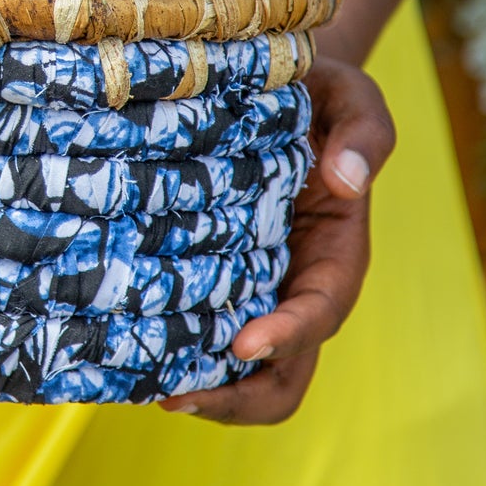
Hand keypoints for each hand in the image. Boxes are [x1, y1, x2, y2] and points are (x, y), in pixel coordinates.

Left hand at [160, 56, 395, 425]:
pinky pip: (191, 336)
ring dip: (197, 390)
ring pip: (234, 375)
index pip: (321, 313)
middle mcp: (294, 288)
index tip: (243, 344)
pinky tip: (120, 350)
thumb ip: (364, 134)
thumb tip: (347, 183)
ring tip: (141, 386)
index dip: (288, 336)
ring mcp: (249, 293)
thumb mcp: (353, 96)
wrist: (273, 85)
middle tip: (177, 396)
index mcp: (336, 254)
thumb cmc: (317, 93)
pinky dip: (166, 355)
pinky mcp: (206, 283)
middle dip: (238, 399)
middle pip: (283, 376)